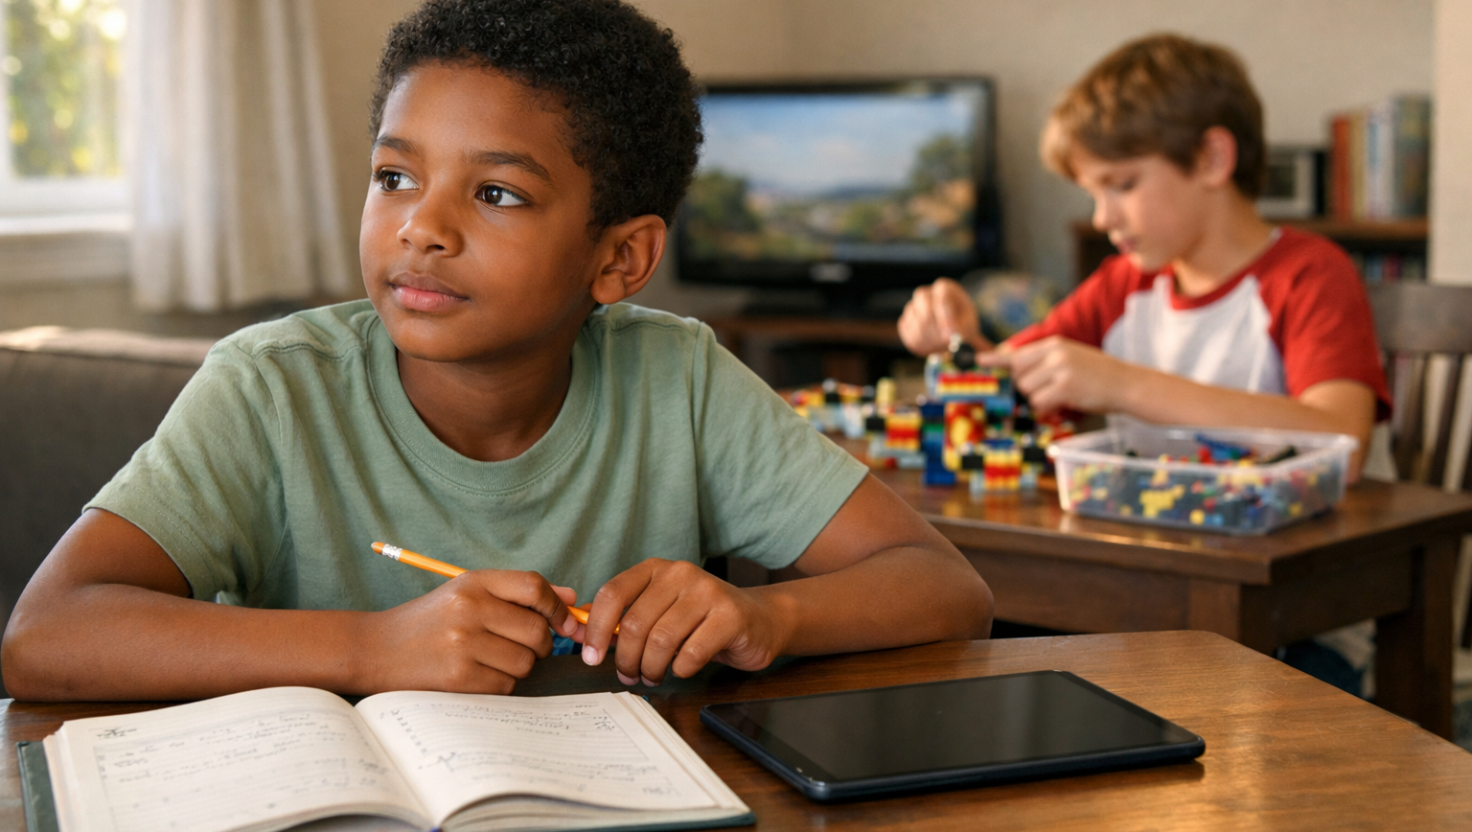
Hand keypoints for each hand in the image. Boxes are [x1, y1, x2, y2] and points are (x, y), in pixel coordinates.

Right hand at [358, 570, 577, 693]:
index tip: (565, 623)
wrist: (374, 650)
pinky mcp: (457, 677)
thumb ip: (518, 594)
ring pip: (525, 661)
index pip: (534, 586)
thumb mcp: (467, 594)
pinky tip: (476, 675)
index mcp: (472, 583)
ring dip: (518, 666)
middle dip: (539, 643)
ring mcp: (462, 644)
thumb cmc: (428, 622)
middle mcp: (468, 609)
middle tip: (517, 645)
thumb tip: (572, 598)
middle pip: (537, 629)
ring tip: (489, 659)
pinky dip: (499, 684)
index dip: (558, 607)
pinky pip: (506, 685)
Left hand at [575, 559, 791, 686]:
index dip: (596, 629)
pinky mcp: (730, 617)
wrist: (760, 620)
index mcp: (656, 569)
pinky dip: (681, 670)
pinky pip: (691, 653)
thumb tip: (581, 631)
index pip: (613, 593)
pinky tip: (683, 669)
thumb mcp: (660, 610)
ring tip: (653, 676)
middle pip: (635, 624)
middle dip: (626, 659)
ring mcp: (708, 593)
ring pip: (661, 641)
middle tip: (629, 676)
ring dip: (652, 668)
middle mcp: (680, 574)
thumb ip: (624, 618)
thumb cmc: (701, 620)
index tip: (591, 657)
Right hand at [898, 277, 990, 355]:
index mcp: (944, 288)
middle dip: (936, 330)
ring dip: (931, 341)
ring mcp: (912, 306)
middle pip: (924, 308)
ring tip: (944, 347)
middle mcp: (925, 294)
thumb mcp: (968, 323)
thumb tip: (948, 336)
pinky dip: (920, 346)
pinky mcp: (904, 321)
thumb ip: (961, 328)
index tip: (949, 336)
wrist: (952, 330)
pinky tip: (933, 348)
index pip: (941, 297)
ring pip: (916, 324)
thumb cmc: (963, 323)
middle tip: (946, 345)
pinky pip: (908, 335)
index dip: (944, 317)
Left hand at [983, 335, 1135, 414]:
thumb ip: (1045, 361)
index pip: (1017, 353)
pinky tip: (1065, 403)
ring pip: (1028, 391)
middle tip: (1050, 390)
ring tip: (1062, 395)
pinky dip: (1048, 407)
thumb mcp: (1071, 358)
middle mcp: (1054, 353)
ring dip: (1040, 399)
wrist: (1127, 383)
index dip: (997, 361)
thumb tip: (1016, 372)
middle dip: (1028, 388)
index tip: (977, 361)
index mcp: (1054, 344)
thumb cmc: (1098, 375)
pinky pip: (1040, 402)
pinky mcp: (1065, 385)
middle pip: (1019, 375)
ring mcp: (1060, 368)